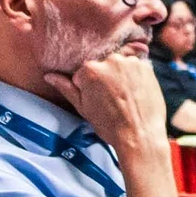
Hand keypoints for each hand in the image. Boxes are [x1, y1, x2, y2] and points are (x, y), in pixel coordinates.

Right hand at [44, 54, 168, 158]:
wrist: (139, 135)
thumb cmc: (111, 125)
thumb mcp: (83, 108)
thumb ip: (66, 88)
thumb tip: (50, 76)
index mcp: (89, 70)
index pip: (83, 72)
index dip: (88, 87)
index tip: (97, 99)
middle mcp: (110, 60)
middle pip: (102, 65)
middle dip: (105, 79)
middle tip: (111, 99)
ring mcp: (129, 62)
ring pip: (119, 65)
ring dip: (120, 76)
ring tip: (124, 97)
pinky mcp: (145, 66)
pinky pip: (136, 66)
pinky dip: (135, 76)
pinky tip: (135, 93)